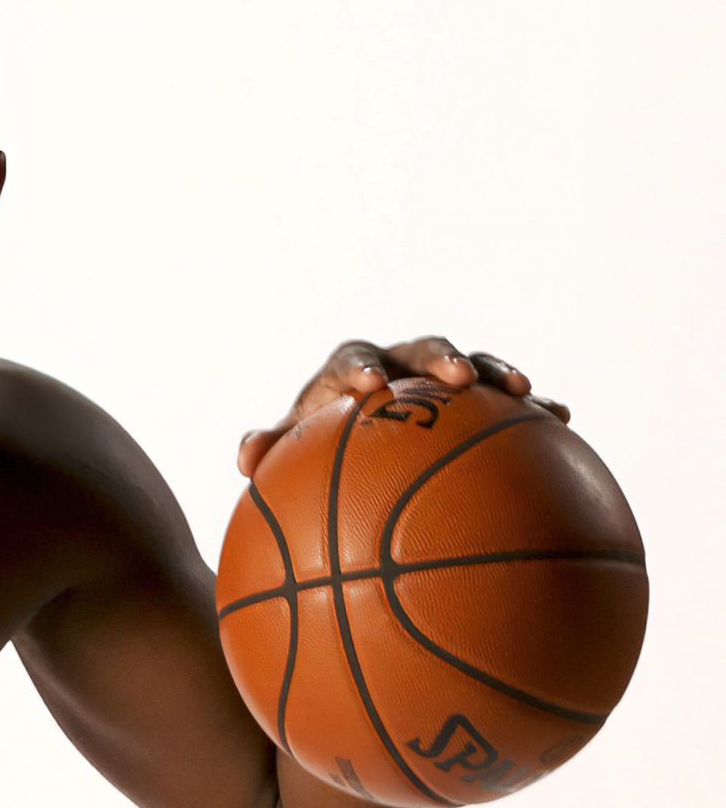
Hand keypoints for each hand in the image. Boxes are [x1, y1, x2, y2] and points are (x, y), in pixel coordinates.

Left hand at [236, 336, 570, 476]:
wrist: (355, 443)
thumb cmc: (316, 446)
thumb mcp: (290, 452)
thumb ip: (271, 451)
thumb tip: (245, 458)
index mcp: (349, 369)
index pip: (351, 358)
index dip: (360, 367)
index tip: (367, 386)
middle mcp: (399, 364)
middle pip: (421, 349)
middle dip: (438, 358)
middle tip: (452, 378)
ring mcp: (441, 380)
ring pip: (473, 365)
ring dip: (495, 372)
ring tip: (522, 391)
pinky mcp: (477, 401)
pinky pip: (508, 401)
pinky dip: (533, 406)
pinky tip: (564, 419)